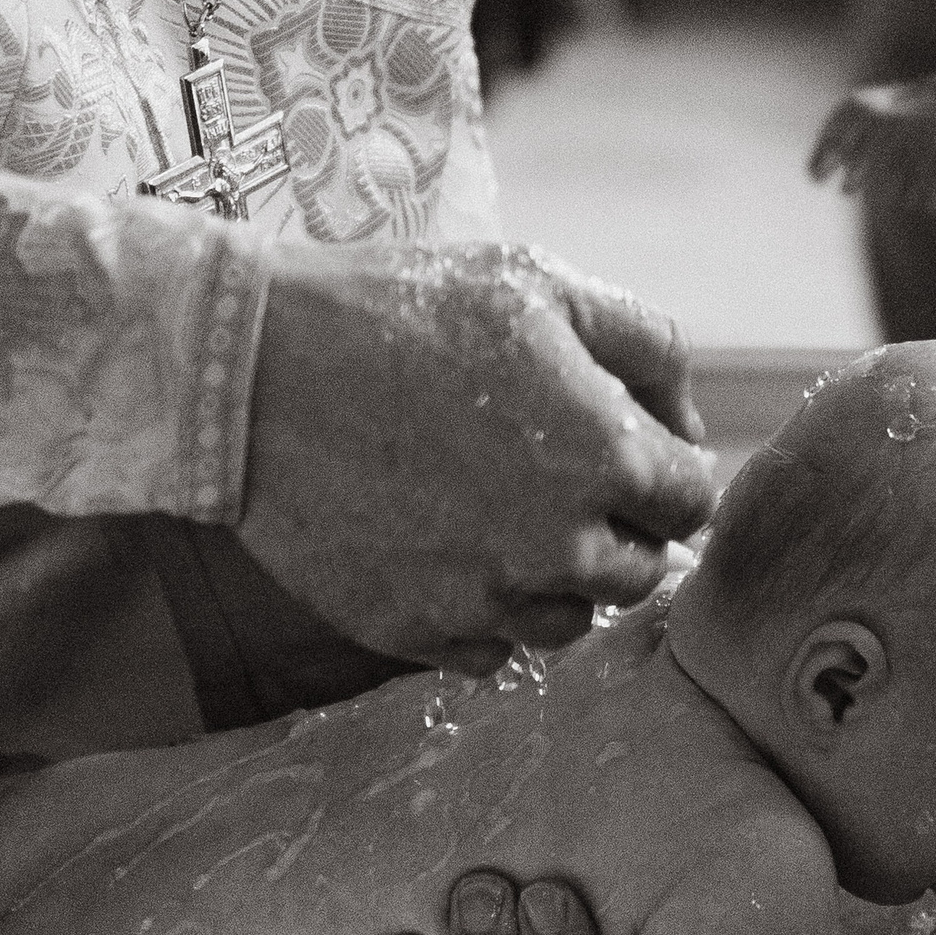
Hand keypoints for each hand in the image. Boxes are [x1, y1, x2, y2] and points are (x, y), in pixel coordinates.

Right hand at [240, 241, 718, 672]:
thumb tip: (683, 423)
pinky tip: (443, 547)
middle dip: (614, 526)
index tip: (623, 446)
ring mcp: (484, 600)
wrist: (246, 369)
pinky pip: (488, 649)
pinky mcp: (416, 633)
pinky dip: (481, 609)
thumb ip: (643, 346)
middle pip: (638, 572)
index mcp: (604, 458)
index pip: (689, 500)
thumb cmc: (395, 310)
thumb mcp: (537, 285)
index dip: (663, 469)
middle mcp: (557, 547)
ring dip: (551, 577)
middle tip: (552, 474)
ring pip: (566, 621)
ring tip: (495, 511)